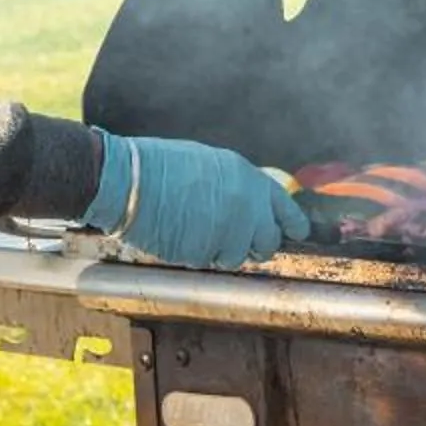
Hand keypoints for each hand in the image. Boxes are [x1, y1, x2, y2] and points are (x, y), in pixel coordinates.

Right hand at [85, 133, 308, 269]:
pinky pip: (207, 262)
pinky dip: (197, 253)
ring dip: (221, 250)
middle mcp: (245, 211)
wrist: (130, 179)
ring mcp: (225, 235)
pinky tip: (180, 233)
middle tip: (235, 237)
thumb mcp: (213, 163)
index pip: (287, 212)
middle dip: (254, 244)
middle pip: (267, 244)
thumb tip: (250, 204)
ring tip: (196, 227)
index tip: (295, 233)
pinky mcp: (202, 255)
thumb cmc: (165, 164)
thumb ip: (239, 187)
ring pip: (235, 258)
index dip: (291, 225)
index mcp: (250, 182)